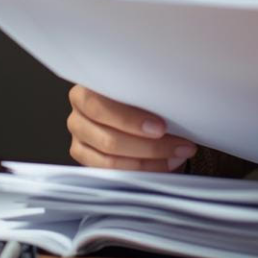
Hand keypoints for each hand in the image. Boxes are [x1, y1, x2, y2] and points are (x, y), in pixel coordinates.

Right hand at [67, 85, 197, 171]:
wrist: (138, 108)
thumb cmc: (141, 93)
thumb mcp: (144, 87)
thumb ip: (149, 93)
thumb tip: (175, 104)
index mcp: (89, 87)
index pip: (102, 106)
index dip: (131, 120)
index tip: (161, 128)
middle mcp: (79, 112)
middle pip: (109, 138)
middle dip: (148, 146)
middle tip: (178, 145)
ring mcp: (80, 136)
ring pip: (111, 157)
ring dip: (149, 160)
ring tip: (177, 155)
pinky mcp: (84, 155)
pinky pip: (110, 171)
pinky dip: (140, 170)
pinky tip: (163, 164)